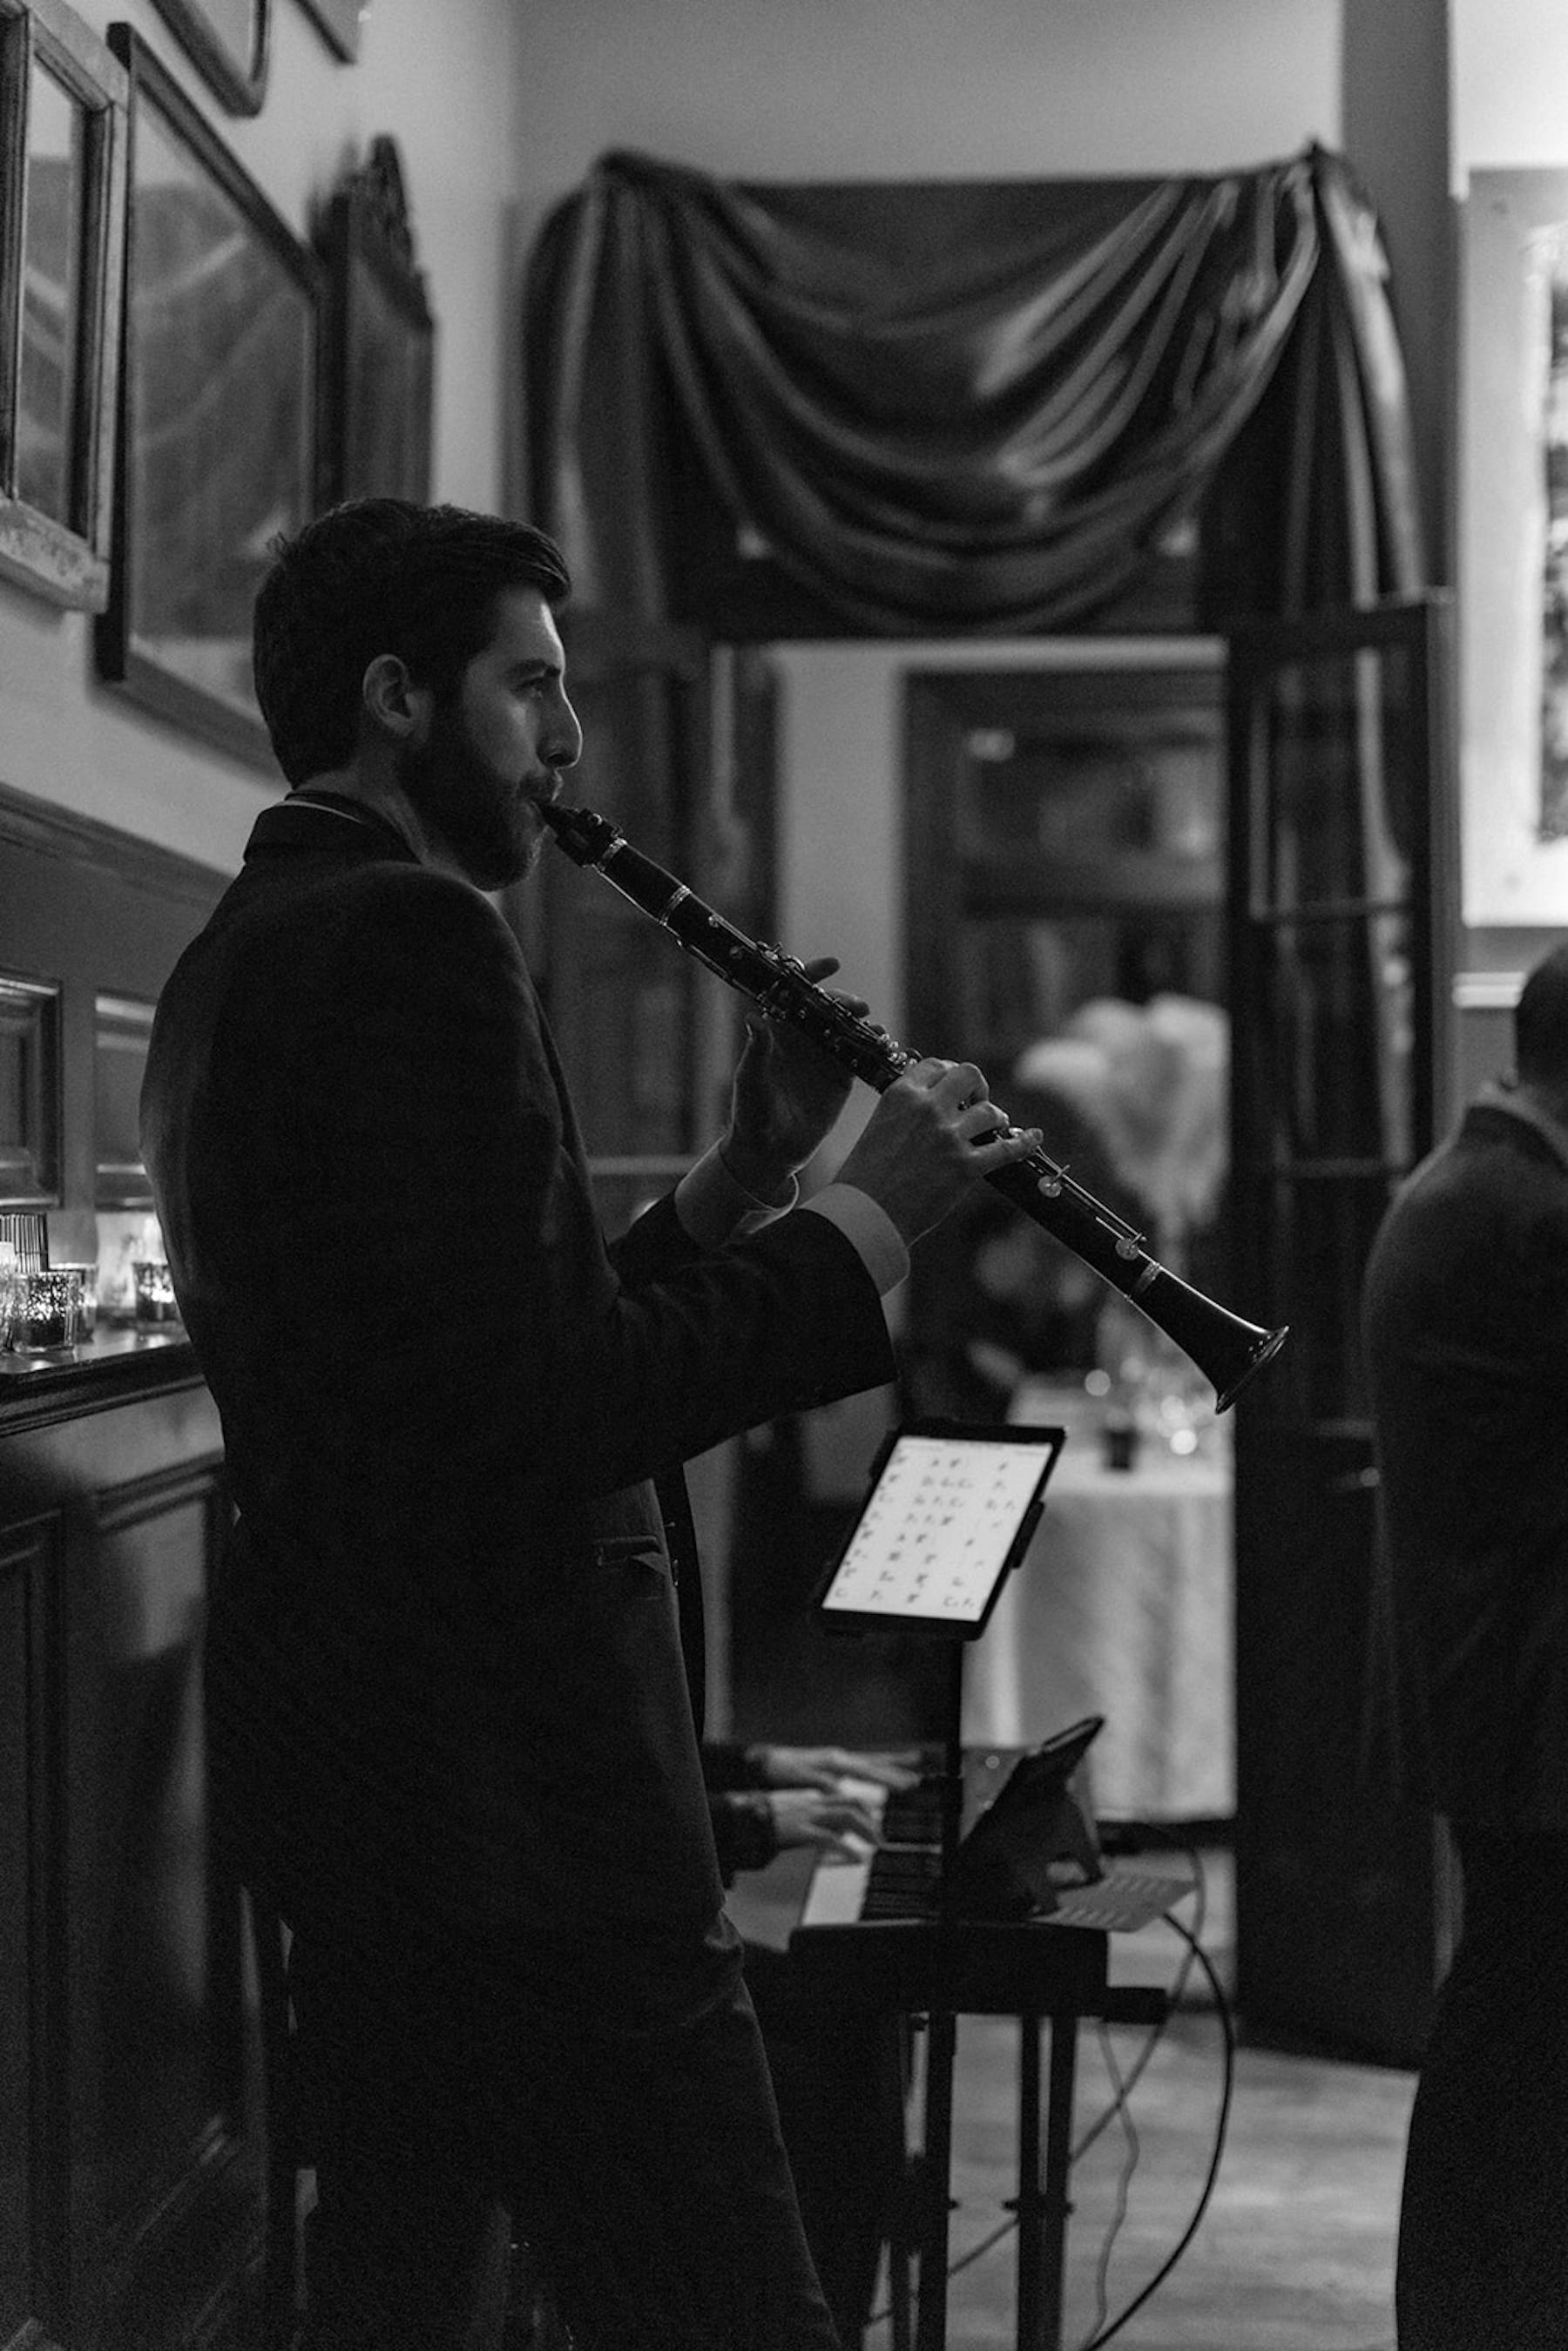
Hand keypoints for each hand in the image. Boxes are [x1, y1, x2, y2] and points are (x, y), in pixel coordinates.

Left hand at [720, 958, 864, 1198]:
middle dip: (844, 1001)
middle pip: (828, 1008)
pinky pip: (859, 1055)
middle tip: (856, 1006)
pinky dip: (871, 1046)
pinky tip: (880, 1043)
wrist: (769, 1151)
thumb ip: (756, 1050)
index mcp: (778, 1031)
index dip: (812, 976)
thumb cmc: (750, 1113)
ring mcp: (824, 1056)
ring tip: (871, 1026)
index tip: (830, 966)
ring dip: (861, 1022)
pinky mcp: (841, 1077)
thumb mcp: (750, 1081)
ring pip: (847, 1027)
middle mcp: (803, 1038)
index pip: (794, 994)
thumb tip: (755, 1016)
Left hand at [751, 1744, 920, 1793]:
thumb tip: (841, 1790)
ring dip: (891, 1764)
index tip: (904, 1786)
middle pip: (873, 1764)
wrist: (768, 1761)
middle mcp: (840, 1757)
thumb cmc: (783, 1770)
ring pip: (870, 1761)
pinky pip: (861, 1764)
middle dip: (896, 1772)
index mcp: (835, 1761)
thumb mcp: (800, 1777)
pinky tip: (884, 1769)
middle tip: (916, 1780)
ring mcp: (838, 1758)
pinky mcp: (835, 1763)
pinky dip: (877, 1765)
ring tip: (913, 1764)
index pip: (867, 1771)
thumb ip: (822, 1783)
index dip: (886, 1779)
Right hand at [765, 1788, 885, 1858]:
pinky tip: (856, 1858)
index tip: (875, 1822)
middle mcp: (813, 1803)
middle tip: (880, 1839)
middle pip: (852, 1803)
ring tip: (875, 1845)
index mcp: (812, 1799)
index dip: (864, 1809)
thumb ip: (813, 1819)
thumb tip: (832, 1833)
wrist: (744, 1817)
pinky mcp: (800, 1830)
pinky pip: (830, 1838)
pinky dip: (847, 1848)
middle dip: (871, 1820)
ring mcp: (808, 1815)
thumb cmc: (764, 1818)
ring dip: (866, 1830)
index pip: (846, 1798)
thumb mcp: (793, 1814)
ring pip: (846, 1816)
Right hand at [834, 1058, 1041, 1246]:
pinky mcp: (966, 1166)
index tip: (953, 1089)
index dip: (949, 1074)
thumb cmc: (864, 1178)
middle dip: (977, 1086)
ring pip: (989, 1111)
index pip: (935, 1065)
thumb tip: (930, 1104)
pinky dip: (1023, 1143)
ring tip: (993, 1127)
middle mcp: (927, 1108)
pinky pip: (1006, 1149)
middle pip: (968, 1074)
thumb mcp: (878, 1127)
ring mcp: (949, 1137)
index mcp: (901, 1095)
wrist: (866, 1214)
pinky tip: (1033, 1137)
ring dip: (994, 1118)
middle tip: (975, 1101)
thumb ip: (905, 1110)